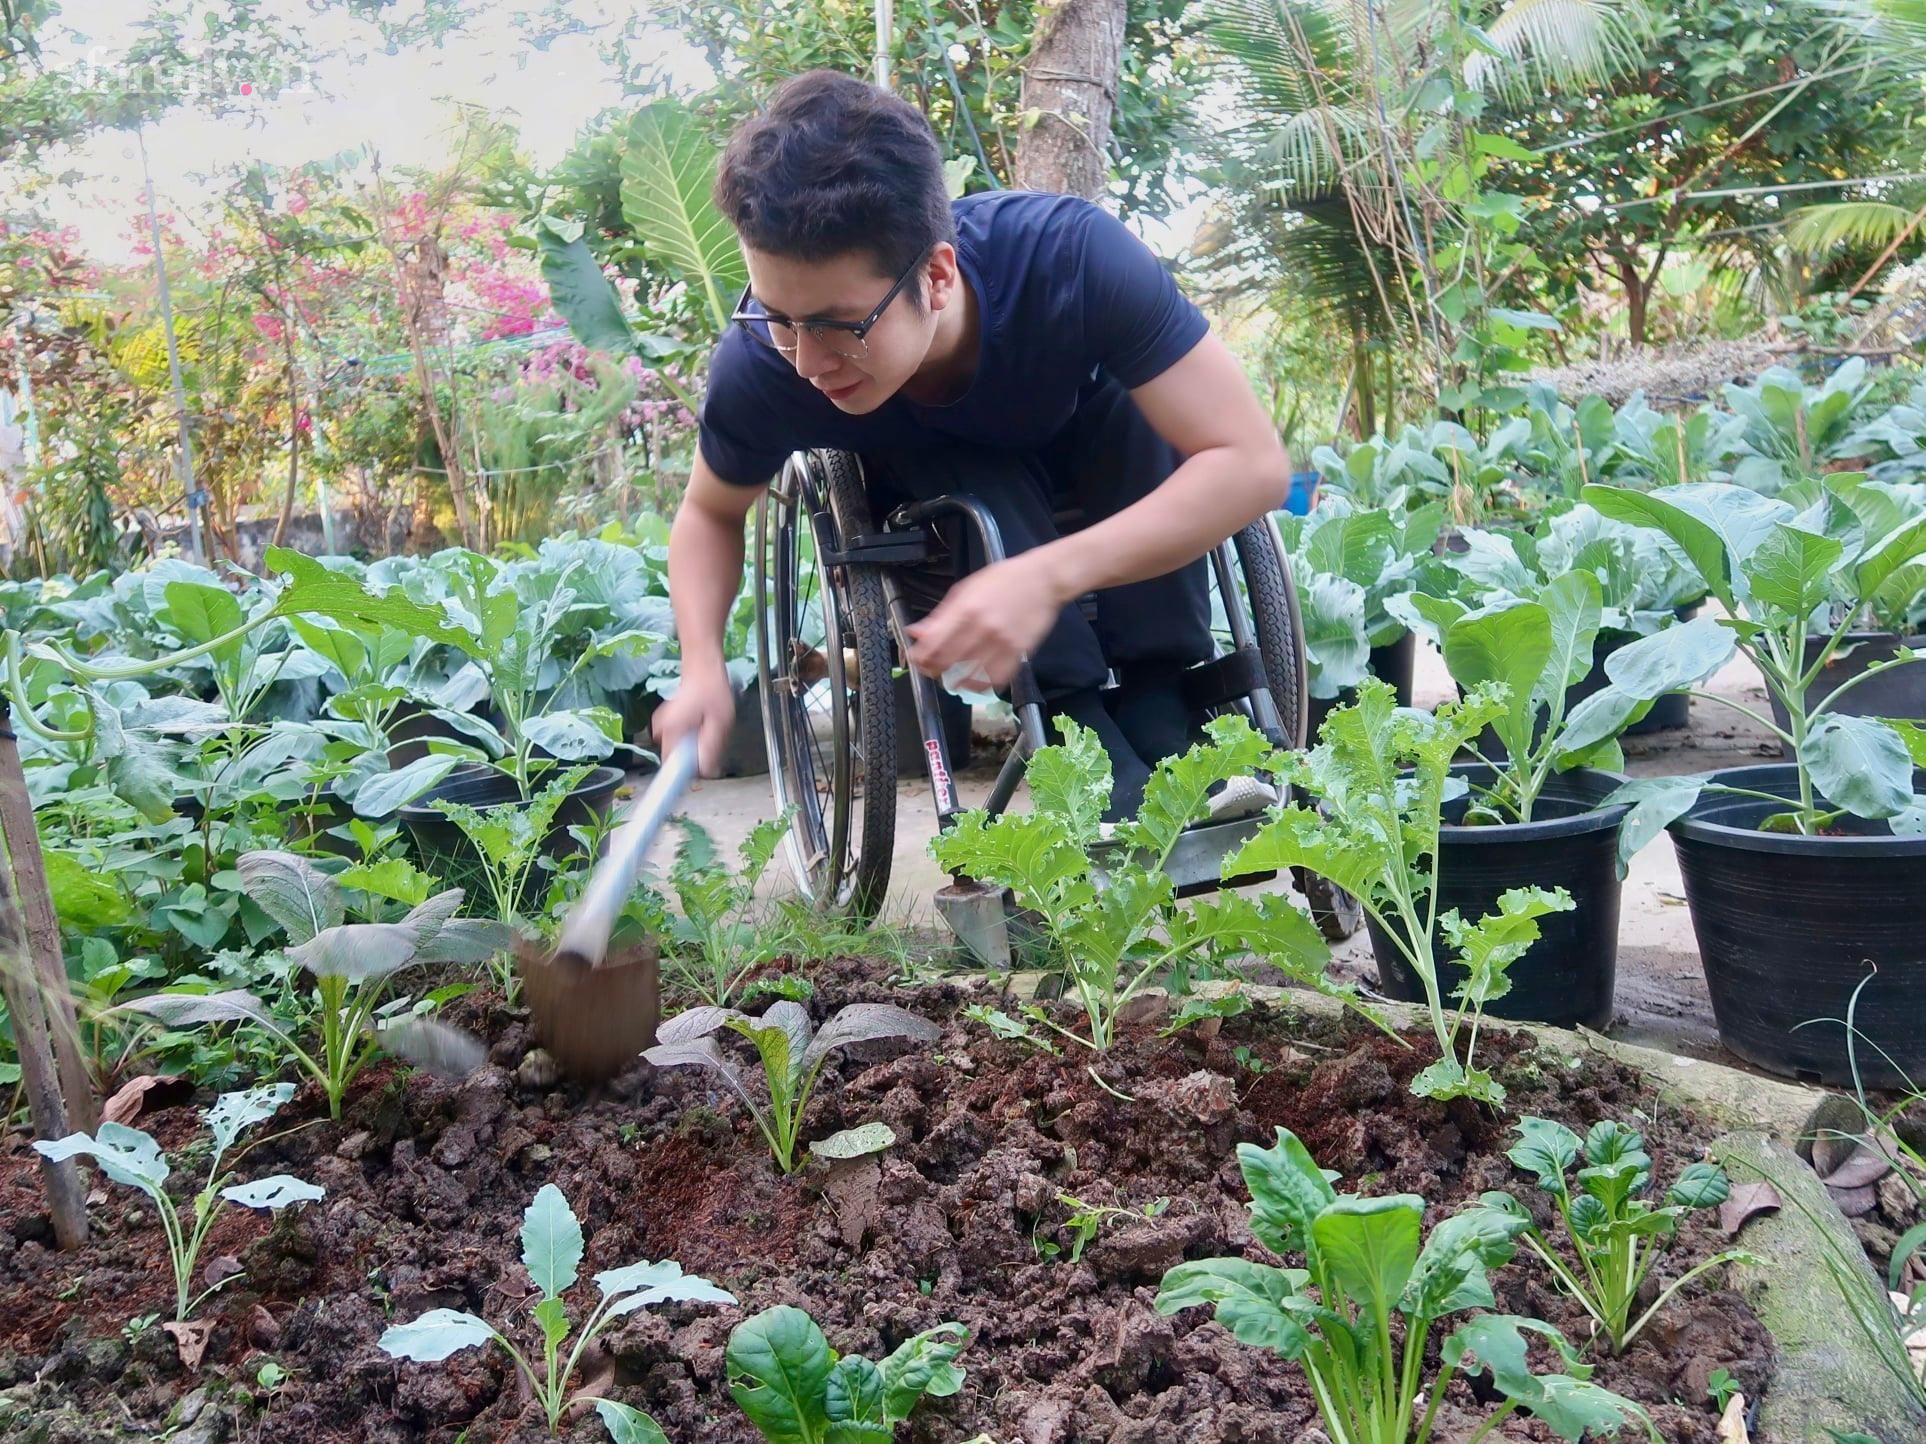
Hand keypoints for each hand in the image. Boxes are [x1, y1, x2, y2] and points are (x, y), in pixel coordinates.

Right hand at [651, 666, 737, 777]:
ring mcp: (661, 727)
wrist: (703, 668)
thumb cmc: (713, 691)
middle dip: (695, 756)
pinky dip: (691, 738)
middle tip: (711, 738)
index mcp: (671, 731)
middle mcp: (660, 731)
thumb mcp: (720, 723)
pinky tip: (701, 724)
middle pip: (677, 760)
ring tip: (708, 727)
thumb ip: (711, 748)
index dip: (688, 772)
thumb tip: (706, 772)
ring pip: (679, 751)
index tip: (700, 768)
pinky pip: (679, 742)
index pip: (673, 768)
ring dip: (695, 747)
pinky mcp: (666, 725)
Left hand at [905, 551, 1066, 689]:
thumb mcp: (966, 589)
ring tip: (950, 677)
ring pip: (969, 675)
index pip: (933, 644)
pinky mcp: (1018, 653)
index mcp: (965, 609)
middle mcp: (982, 628)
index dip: (919, 657)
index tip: (916, 660)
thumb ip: (940, 614)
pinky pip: (994, 679)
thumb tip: (916, 633)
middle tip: (931, 670)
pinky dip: (980, 685)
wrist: (1042, 580)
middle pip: (947, 662)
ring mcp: (1001, 642)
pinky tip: (973, 681)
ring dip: (954, 681)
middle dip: (933, 670)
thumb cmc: (1002, 580)